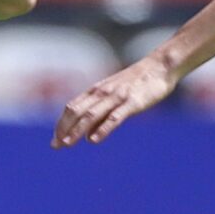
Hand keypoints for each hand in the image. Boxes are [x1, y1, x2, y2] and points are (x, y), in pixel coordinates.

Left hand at [54, 55, 178, 147]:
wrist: (160, 66)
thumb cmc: (136, 82)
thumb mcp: (113, 94)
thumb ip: (100, 113)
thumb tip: (87, 136)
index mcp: (96, 90)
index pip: (72, 107)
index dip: (61, 124)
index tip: (55, 140)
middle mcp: (102, 92)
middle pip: (76, 111)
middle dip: (64, 129)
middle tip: (56, 146)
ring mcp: (117, 97)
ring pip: (91, 115)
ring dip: (77, 130)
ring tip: (67, 144)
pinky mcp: (132, 103)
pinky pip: (114, 117)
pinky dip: (102, 129)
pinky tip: (93, 140)